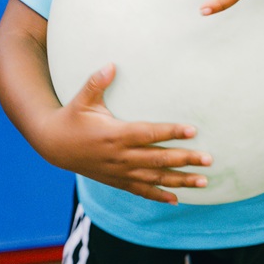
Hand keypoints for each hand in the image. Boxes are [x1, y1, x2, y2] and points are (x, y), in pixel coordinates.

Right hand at [42, 63, 212, 203]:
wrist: (54, 146)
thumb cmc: (72, 117)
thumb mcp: (81, 99)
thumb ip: (97, 82)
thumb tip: (111, 65)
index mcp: (115, 134)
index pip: (148, 133)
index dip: (170, 132)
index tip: (192, 130)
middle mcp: (120, 156)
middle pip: (158, 159)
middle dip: (185, 160)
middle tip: (209, 160)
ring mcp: (119, 172)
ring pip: (154, 178)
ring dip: (180, 180)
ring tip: (203, 182)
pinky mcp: (116, 180)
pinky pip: (141, 190)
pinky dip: (159, 195)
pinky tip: (177, 199)